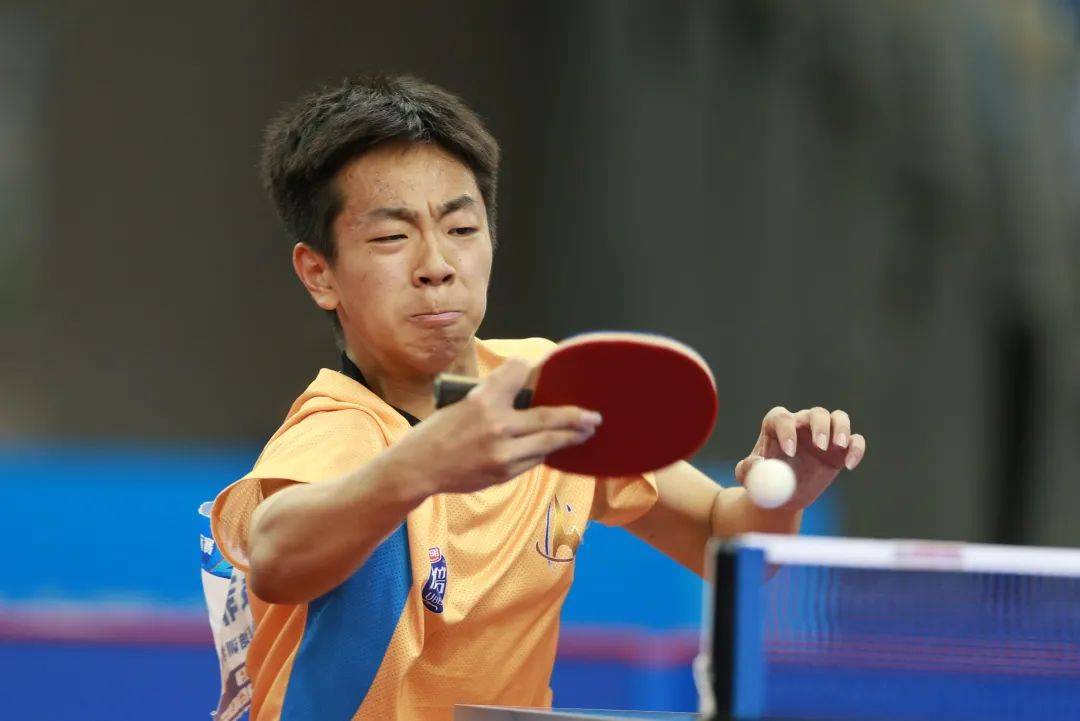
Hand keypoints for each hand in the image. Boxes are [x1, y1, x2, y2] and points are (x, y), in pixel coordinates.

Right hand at [396, 359, 601, 494]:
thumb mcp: (460, 404)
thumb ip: (493, 398)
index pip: (520, 371)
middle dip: (576, 416)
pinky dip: (545, 452)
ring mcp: (502, 452)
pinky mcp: (504, 472)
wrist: (418, 468)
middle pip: (549, 416)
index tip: (543, 368)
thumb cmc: (437, 432)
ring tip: (585, 432)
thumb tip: (527, 392)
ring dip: (570, 437)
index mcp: (482, 399)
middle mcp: (496, 424)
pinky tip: (555, 448)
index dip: (530, 367)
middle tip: (594, 416)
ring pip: (548, 442)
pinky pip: (533, 460)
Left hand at [734, 406, 865, 510]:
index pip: (782, 418)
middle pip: (815, 413)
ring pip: (838, 417)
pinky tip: (849, 465)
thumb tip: (755, 465)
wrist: (782, 494)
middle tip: (820, 445)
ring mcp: (824, 433)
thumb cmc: (763, 480)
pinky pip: (855, 440)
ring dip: (841, 427)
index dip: (786, 431)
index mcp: (777, 426)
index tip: (790, 452)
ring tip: (838, 445)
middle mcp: (802, 424)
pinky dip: (857, 448)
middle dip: (819, 426)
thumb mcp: (749, 476)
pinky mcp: (841, 448)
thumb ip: (748, 468)